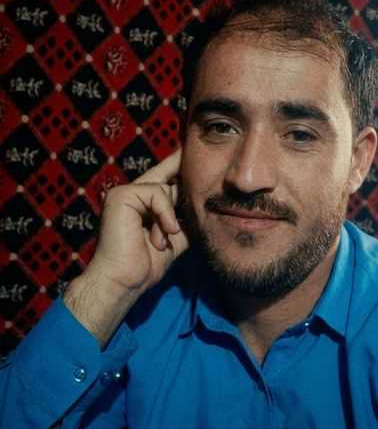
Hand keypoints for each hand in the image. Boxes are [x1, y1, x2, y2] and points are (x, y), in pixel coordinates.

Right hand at [91, 148, 187, 294]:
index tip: (190, 148)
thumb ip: (185, 219)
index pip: (165, 177)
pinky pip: (156, 192)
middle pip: (167, 177)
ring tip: (162, 238)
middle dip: (182, 183)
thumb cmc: (147, 263)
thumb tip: (205, 206)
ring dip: (169, 217)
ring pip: (164, 188)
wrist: (126, 280)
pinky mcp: (121, 195)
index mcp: (143, 203)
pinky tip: (164, 231)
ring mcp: (124, 193)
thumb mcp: (175, 237)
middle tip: (185, 198)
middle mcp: (133, 194)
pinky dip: (164, 212)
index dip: (178, 164)